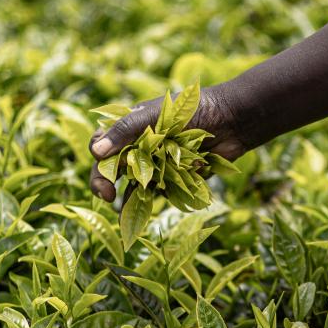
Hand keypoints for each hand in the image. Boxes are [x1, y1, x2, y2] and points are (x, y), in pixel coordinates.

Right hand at [89, 85, 248, 201]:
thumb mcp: (155, 115)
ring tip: (123, 218)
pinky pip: (158, 194)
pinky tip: (140, 217)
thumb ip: (126, 131)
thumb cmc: (193, 110)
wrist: (232, 121)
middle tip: (107, 196)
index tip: (101, 170)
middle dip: (105, 183)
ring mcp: (157, 164)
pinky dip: (150, 204)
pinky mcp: (175, 178)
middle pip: (114, 168)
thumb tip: (95, 152)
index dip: (97, 158)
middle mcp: (141, 147)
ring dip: (126, 200)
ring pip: (134, 185)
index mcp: (132, 127)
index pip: (103, 143)